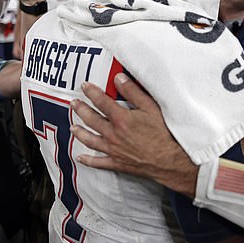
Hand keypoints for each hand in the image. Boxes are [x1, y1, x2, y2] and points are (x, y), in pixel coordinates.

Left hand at [71, 73, 198, 195]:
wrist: (170, 160)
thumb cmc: (164, 134)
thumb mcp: (151, 108)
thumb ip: (134, 92)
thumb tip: (119, 79)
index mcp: (121, 119)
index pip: (101, 102)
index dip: (92, 92)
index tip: (85, 86)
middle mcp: (113, 134)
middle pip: (92, 120)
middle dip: (81, 110)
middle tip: (74, 104)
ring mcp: (114, 150)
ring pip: (90, 140)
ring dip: (80, 132)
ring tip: (73, 127)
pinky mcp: (118, 163)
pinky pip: (98, 162)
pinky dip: (88, 160)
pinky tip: (81, 157)